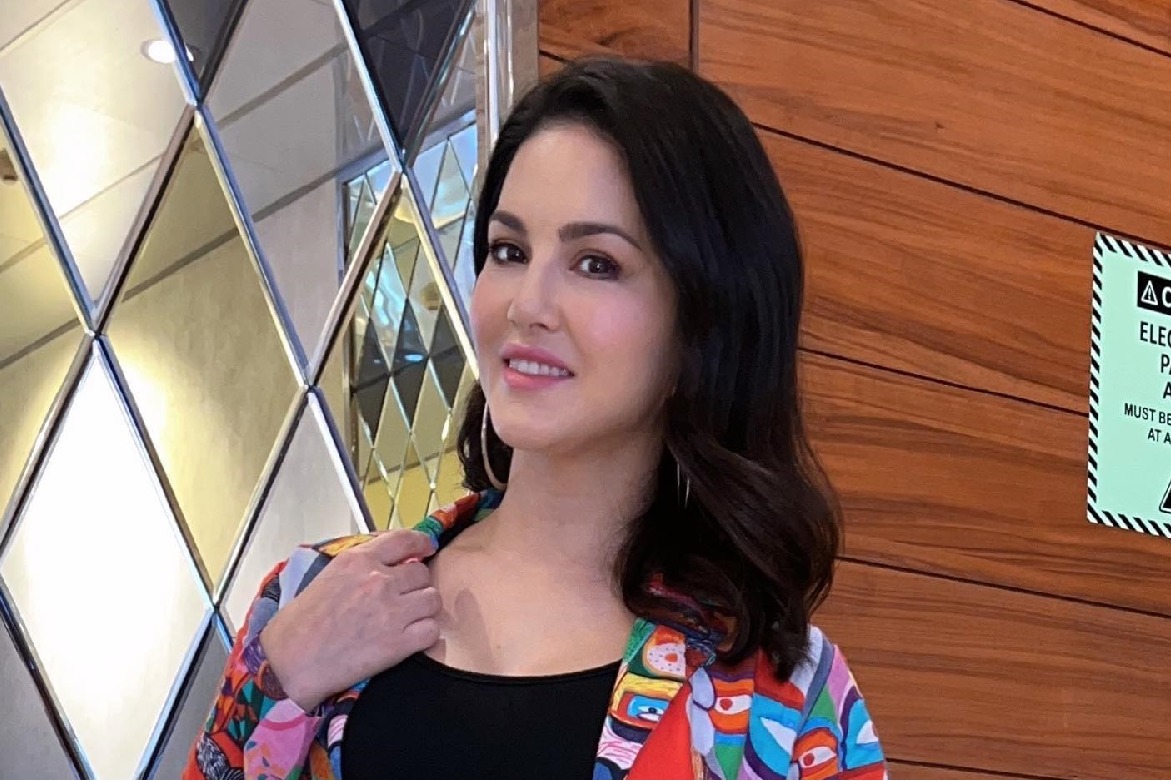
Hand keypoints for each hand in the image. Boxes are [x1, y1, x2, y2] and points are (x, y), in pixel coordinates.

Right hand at [258, 530, 440, 711]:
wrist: (290, 662)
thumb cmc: (300, 624)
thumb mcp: (327, 577)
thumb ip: (360, 566)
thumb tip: (388, 563)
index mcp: (358, 561)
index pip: (404, 539)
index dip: (421, 542)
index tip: (427, 547)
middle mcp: (379, 581)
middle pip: (422, 573)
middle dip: (415, 585)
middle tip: (402, 599)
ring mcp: (392, 611)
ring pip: (432, 600)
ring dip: (423, 609)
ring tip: (405, 620)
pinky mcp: (399, 643)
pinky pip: (432, 630)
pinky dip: (424, 635)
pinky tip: (407, 640)